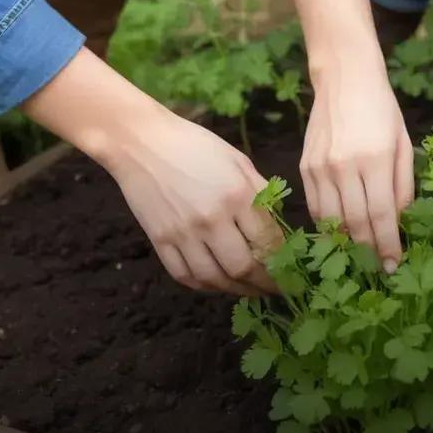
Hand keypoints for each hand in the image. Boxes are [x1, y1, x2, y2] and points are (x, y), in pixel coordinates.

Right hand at [22, 49, 281, 294]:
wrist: (140, 142)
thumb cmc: (195, 145)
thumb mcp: (238, 161)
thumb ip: (260, 194)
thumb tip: (279, 228)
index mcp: (237, 195)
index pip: (268, 241)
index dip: (284, 263)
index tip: (292, 271)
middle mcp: (211, 218)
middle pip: (244, 268)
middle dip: (265, 284)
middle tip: (276, 289)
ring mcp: (183, 233)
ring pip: (215, 279)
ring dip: (237, 290)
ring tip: (250, 290)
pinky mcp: (160, 241)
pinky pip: (186, 276)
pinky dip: (205, 286)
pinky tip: (218, 283)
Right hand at [301, 58, 413, 272]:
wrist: (345, 78)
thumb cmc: (382, 110)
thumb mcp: (403, 145)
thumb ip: (402, 186)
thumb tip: (399, 223)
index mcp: (376, 160)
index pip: (381, 216)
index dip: (387, 246)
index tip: (392, 265)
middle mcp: (345, 166)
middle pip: (355, 223)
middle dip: (368, 251)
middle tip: (376, 267)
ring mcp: (321, 167)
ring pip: (332, 220)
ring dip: (346, 243)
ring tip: (359, 255)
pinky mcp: (305, 166)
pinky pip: (315, 206)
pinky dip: (327, 224)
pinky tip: (339, 231)